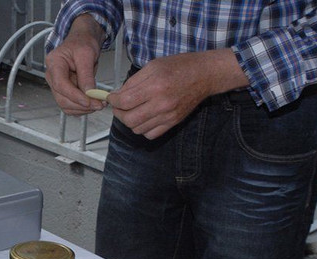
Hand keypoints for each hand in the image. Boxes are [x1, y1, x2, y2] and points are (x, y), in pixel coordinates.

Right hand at [45, 15, 105, 114]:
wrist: (83, 40)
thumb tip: (89, 93)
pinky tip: (92, 103)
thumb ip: (86, 75)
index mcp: (54, 63)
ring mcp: (58, 85)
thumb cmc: (82, 42)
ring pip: (66, 105)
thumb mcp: (87, 54)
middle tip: (99, 104)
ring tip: (98, 104)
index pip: (61, 85)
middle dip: (81, 105)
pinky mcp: (64, 91)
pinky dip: (82, 108)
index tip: (89, 101)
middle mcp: (52, 76)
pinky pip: (71, 105)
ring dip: (82, 109)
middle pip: (62, 99)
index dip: (75, 96)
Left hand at [107, 49, 248, 138]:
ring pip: (137, 129)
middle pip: (129, 119)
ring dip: (130, 122)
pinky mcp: (173, 123)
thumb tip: (118, 94)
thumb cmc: (180, 67)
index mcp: (155, 86)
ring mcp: (168, 116)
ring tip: (131, 111)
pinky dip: (143, 129)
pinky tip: (144, 118)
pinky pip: (150, 134)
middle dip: (119, 113)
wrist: (204, 75)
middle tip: (118, 106)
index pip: (125, 101)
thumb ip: (133, 82)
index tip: (112, 98)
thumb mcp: (153, 66)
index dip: (114, 101)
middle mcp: (161, 104)